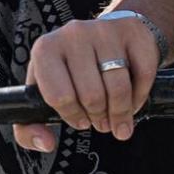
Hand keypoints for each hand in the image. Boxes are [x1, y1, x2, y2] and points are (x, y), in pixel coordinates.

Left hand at [14, 15, 162, 150]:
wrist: (103, 35)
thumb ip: (30, 127)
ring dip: (121, 113)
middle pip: (92, 96)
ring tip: (117, 119)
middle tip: (101, 122)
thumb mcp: (41, 94)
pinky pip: (143, 75)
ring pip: (119, 88)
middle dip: (99, 118)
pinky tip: (132, 100)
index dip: (73, 117)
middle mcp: (72, 34)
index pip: (60, 97)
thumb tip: (46, 143)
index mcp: (45, 50)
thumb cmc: (70, 71)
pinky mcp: (132, 31)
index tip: (81, 122)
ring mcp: (104, 30)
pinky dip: (140, 96)